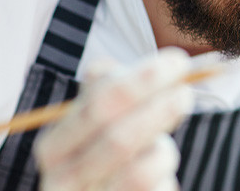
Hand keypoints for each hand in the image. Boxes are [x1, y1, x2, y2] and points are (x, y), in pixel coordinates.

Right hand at [34, 48, 194, 190]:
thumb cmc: (106, 154)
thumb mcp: (97, 122)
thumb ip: (102, 90)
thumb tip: (106, 68)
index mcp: (54, 146)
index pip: (97, 106)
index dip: (141, 81)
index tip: (177, 62)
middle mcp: (63, 180)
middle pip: (118, 140)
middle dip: (159, 110)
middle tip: (186, 92)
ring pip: (141, 172)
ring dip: (163, 149)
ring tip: (164, 143)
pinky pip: (155, 190)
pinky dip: (164, 174)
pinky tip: (161, 169)